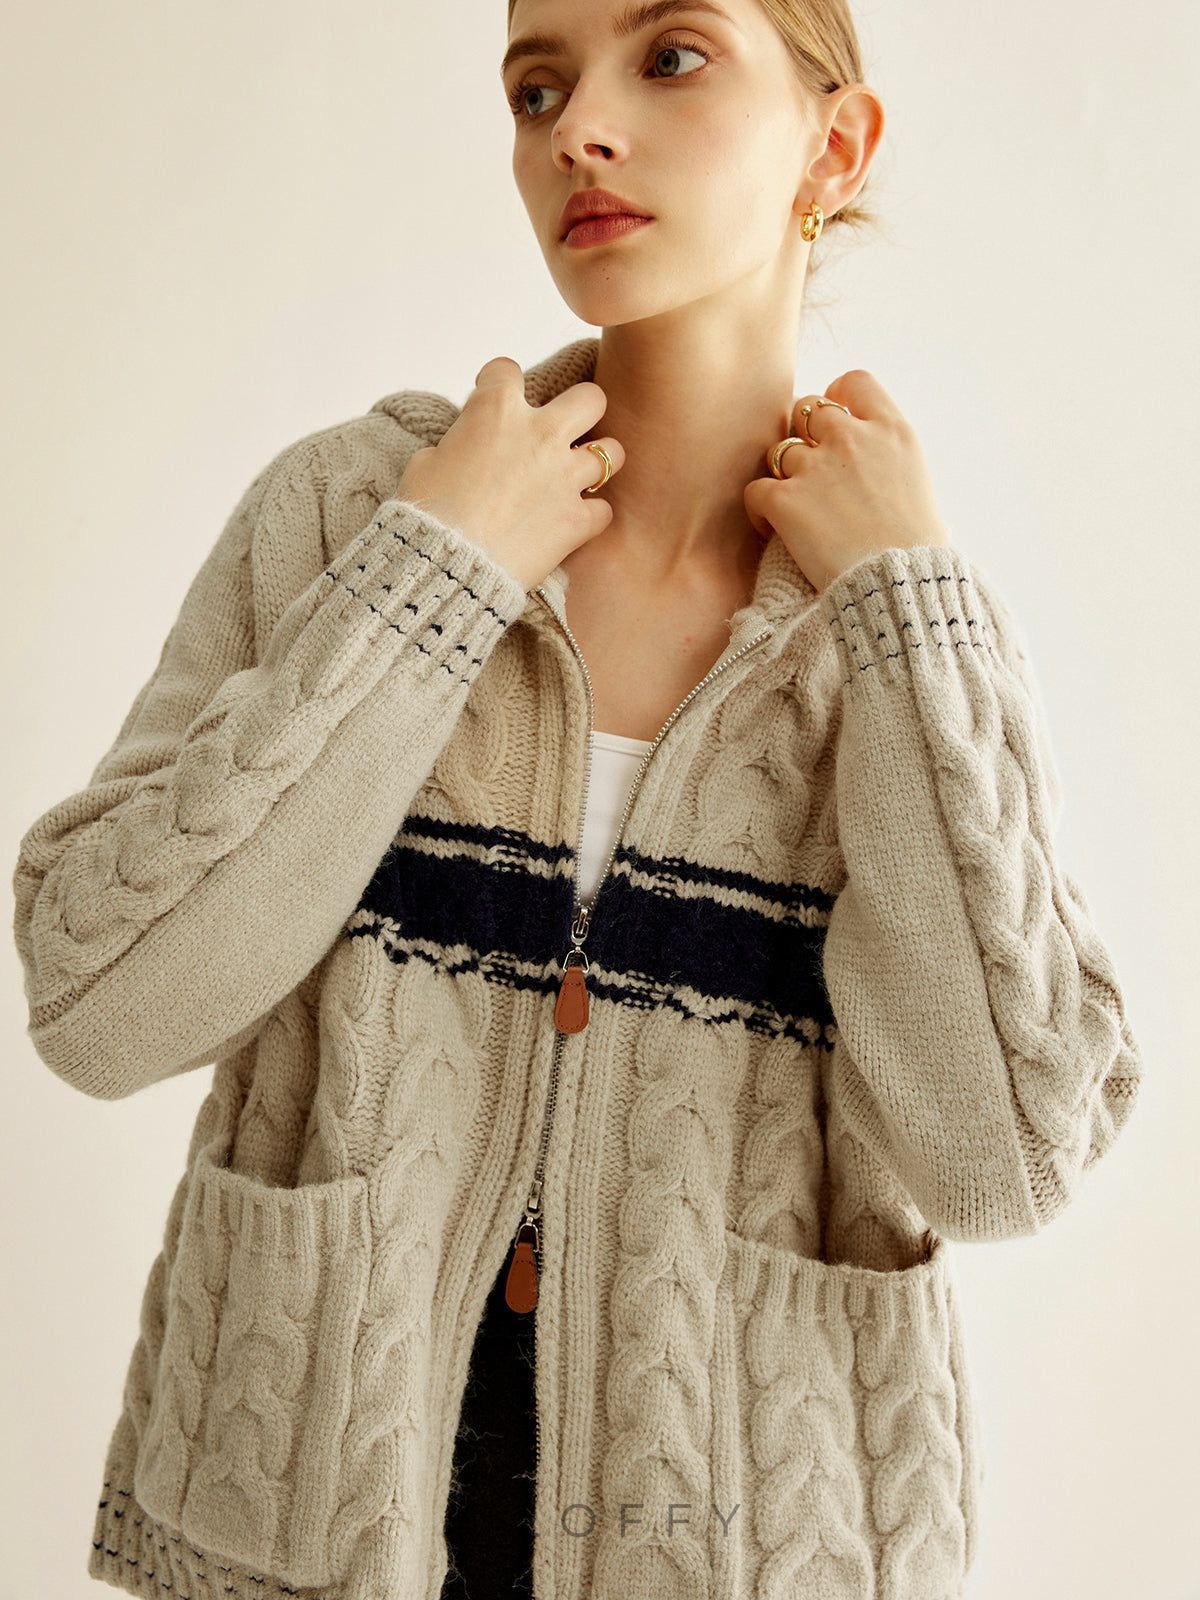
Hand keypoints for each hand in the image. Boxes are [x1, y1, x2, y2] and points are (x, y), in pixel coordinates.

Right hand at [391, 356, 624, 592]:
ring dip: (597, 463)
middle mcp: (540, 434)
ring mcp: (564, 476)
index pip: (507, 371)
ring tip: (580, 476)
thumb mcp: (426, 462)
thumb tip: (463, 453)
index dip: (498, 382)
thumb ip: (456, 445)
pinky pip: (602, 510)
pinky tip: (573, 522)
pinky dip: (590, 516)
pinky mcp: (575, 519)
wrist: (445, 562)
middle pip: (590, 398)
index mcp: (496, 411)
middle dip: (581, 410)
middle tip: (564, 429)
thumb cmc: (426, 511)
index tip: (495, 395)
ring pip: (612, 452)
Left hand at [742, 370, 950, 594]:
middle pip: (807, 410)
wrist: (902, 585)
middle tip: (809, 470)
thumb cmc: (917, 549)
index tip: (833, 422)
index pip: (853, 382)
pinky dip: (760, 509)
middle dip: (803, 435)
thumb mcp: (917, 483)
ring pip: (779, 452)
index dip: (836, 398)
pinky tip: (773, 527)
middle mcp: (851, 438)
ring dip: (783, 476)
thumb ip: (887, 458)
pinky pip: (756, 490)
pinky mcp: (787, 501)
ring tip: (794, 508)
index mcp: (891, 431)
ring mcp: (816, 467)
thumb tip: (868, 464)